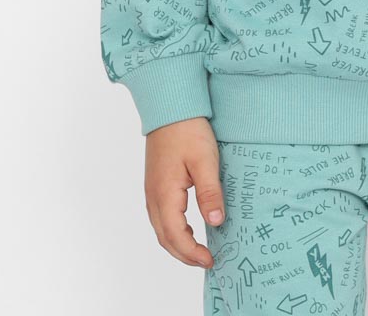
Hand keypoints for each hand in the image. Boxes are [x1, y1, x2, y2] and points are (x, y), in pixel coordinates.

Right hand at [144, 116, 225, 266]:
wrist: (170, 107)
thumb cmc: (188, 130)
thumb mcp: (205, 161)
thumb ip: (209, 193)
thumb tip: (216, 223)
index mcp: (164, 194)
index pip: (175, 236)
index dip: (192, 253)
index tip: (210, 260)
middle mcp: (153, 197)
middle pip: (165, 238)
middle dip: (184, 255)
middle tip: (206, 261)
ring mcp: (151, 191)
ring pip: (160, 229)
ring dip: (177, 244)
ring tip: (199, 250)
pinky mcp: (155, 184)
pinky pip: (160, 217)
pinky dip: (173, 230)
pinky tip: (188, 228)